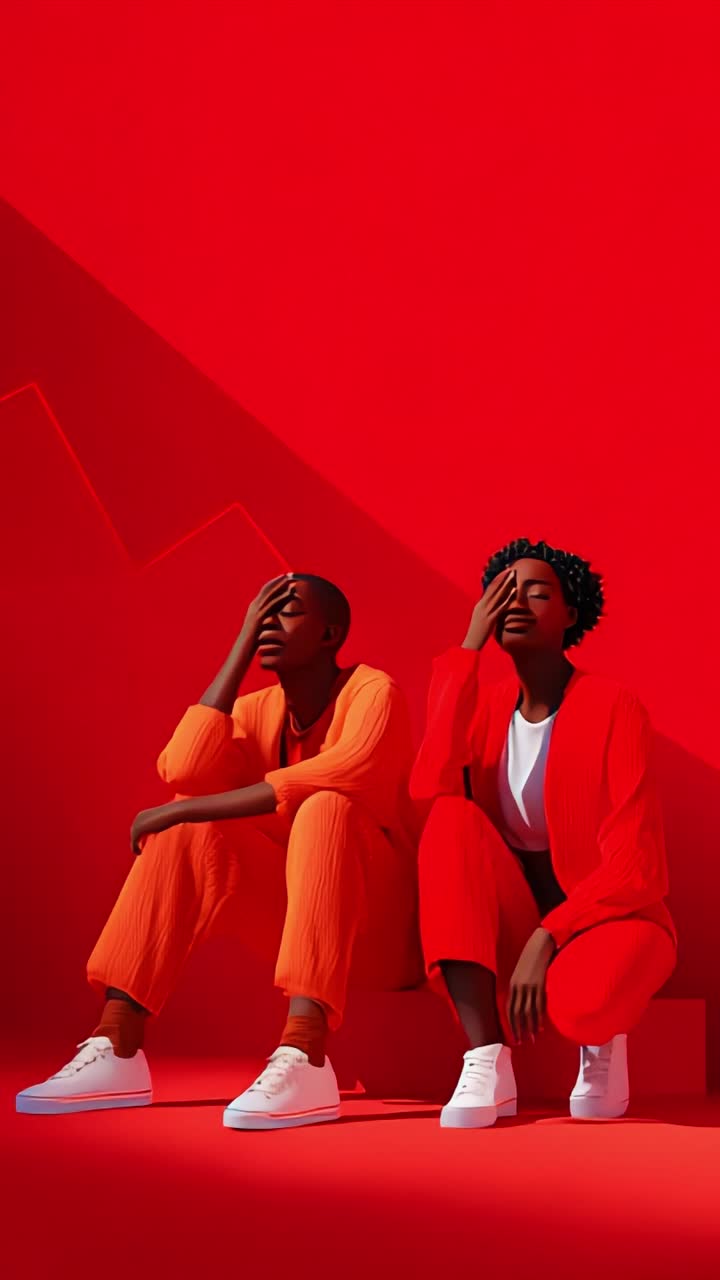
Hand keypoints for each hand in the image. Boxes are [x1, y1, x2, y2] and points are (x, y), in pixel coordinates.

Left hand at [130, 803, 181, 853]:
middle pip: (133, 833)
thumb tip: (156, 832)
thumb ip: (156, 825)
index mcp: (142, 815)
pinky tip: (140, 853)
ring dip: (134, 846)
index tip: (142, 844)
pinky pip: (134, 842)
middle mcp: (138, 818)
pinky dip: (135, 849)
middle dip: (135, 841)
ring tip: (139, 852)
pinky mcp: (139, 830)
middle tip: (140, 850)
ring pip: (133, 838)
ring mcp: (137, 823)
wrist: (173, 813)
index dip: (138, 837)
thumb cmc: (170, 816)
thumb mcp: (162, 821)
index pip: (137, 827)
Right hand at [239, 575, 295, 650]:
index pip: (265, 592)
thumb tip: (274, 620)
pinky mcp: (258, 618)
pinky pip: (271, 605)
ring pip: (269, 594)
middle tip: (290, 574)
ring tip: (290, 580)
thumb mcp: (261, 629)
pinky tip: (289, 594)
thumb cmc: (252, 642)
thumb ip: (267, 621)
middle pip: (267, 589)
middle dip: (278, 581)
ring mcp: (255, 611)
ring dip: (280, 585)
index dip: (275, 584)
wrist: (243, 650)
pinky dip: (281, 598)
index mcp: (254, 607)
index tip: (285, 578)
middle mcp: (253, 606)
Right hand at [462, 569, 516, 650]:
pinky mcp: (491, 619)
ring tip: (513, 575)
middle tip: (511, 569)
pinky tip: (514, 591)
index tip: (504, 572)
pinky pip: (501, 606)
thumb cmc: (476, 633)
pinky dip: (508, 598)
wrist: (471, 643)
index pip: (489, 589)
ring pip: (498, 594)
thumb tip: (492, 605)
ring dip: (506, 583)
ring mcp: (486, 612)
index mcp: (480, 605)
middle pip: (493, 588)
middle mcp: (482, 605)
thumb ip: (486, 610)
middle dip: (502, 578)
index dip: (497, 579)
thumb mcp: (480, 618)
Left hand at [506, 928, 555, 1043]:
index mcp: (512, 985)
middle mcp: (518, 987)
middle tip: (521, 1042)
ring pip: (528, 1011)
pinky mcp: (540, 985)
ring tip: (532, 1038)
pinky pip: (539, 1004)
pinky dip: (539, 1017)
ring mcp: (529, 986)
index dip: (511, 1024)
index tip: (513, 1036)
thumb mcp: (521, 973)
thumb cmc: (531, 959)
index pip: (509, 1009)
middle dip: (519, 1029)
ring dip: (530, 1027)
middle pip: (517, 1013)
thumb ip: (519, 987)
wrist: (539, 945)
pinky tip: (540, 1026)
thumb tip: (520, 1002)